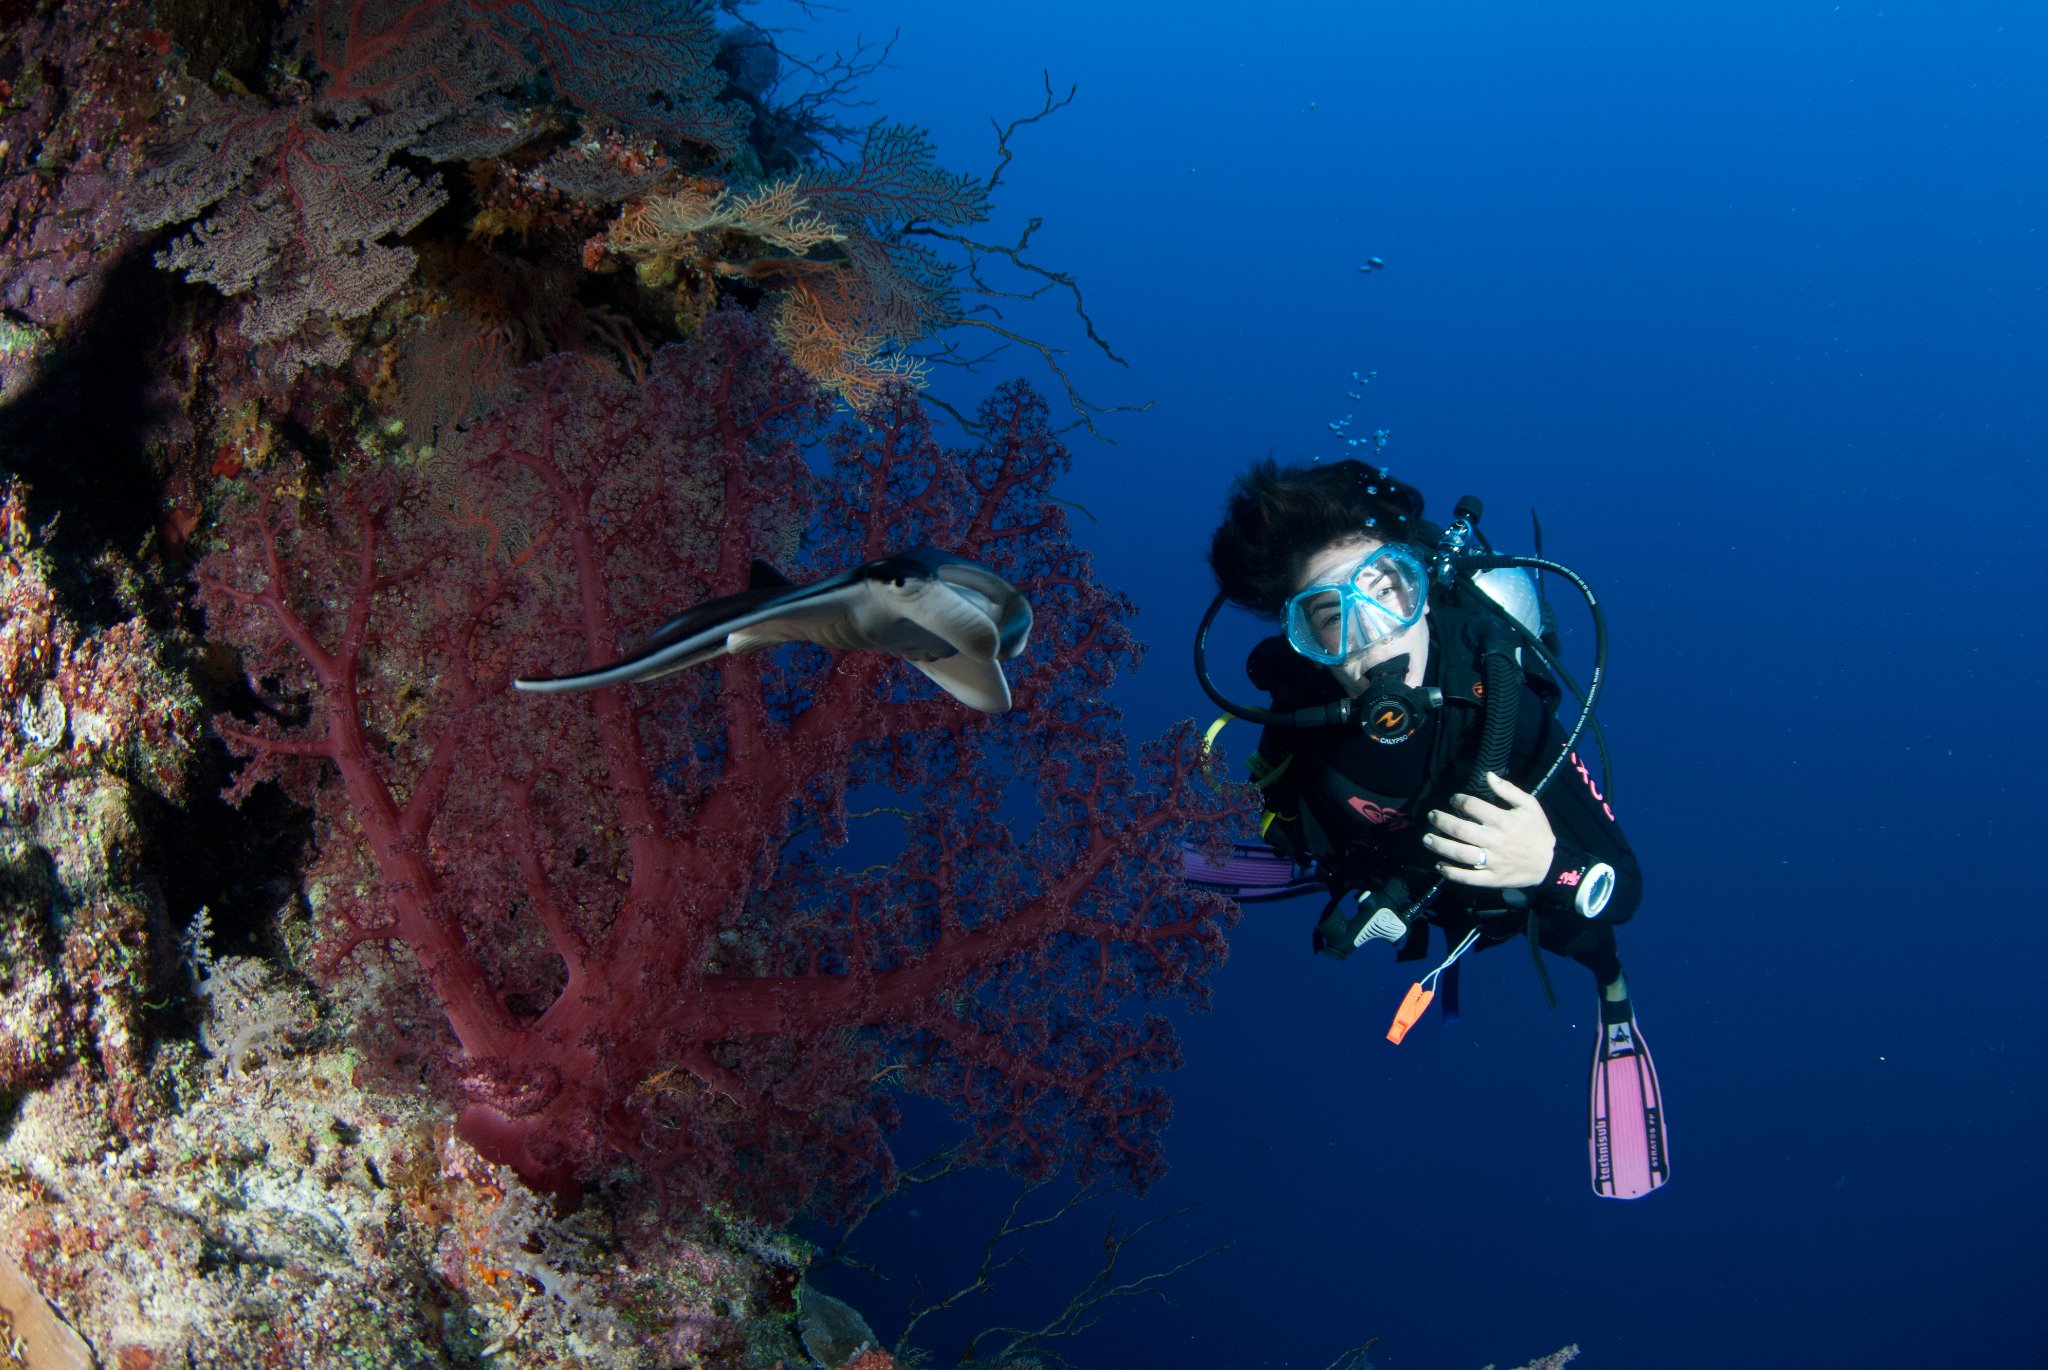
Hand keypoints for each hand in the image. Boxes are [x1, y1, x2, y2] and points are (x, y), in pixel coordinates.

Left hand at [1423, 772, 1555, 887]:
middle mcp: (1494, 840)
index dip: (1458, 800)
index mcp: (1503, 820)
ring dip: (1440, 845)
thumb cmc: (1538, 832)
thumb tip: (1488, 775)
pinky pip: (1467, 877)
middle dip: (1441, 821)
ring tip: (1427, 839)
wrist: (1550, 863)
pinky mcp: (1491, 878)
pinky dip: (1451, 873)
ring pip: (1459, 853)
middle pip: (1460, 830)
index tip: (1453, 800)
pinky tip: (1439, 866)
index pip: (1472, 807)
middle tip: (1432, 816)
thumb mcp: (1530, 805)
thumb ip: (1509, 790)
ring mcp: (1491, 861)